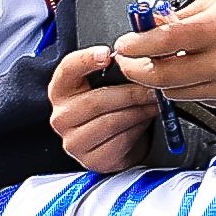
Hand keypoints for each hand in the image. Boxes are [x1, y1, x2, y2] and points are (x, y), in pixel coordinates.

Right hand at [44, 43, 163, 172]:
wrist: (117, 143)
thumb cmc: (112, 107)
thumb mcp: (109, 84)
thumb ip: (115, 69)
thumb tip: (138, 55)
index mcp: (61, 90)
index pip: (68, 69)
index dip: (86, 60)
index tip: (107, 56)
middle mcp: (61, 116)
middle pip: (97, 100)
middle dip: (130, 92)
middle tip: (152, 87)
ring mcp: (73, 141)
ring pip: (112, 121)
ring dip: (138, 110)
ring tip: (154, 102)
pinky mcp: (91, 160)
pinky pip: (120, 141)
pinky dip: (138, 129)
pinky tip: (145, 121)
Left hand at [114, 0, 215, 104]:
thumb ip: (178, 19)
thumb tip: (147, 28)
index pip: (163, 43)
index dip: (135, 46)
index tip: (123, 44)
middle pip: (163, 77)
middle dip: (136, 70)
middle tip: (127, 60)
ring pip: (175, 92)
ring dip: (159, 79)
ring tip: (157, 63)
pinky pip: (195, 98)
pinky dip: (185, 86)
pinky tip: (190, 70)